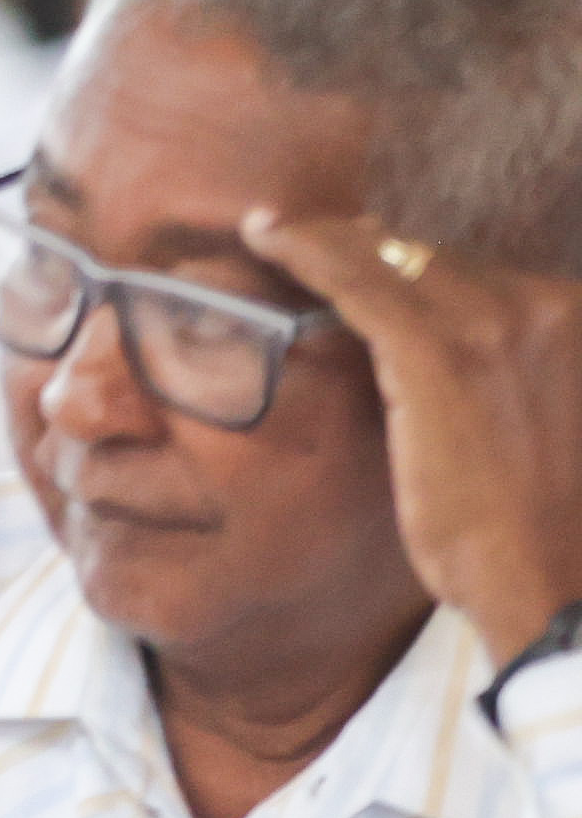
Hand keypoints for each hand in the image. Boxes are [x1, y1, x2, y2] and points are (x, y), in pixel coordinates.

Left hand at [244, 210, 581, 656]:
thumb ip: (515, 383)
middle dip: (370, 250)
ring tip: (274, 231)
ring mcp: (501, 324)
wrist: (558, 586)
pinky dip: (309, 253)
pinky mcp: (441, 355)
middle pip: (439, 261)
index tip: (365, 247)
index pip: (480, 275)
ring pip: (396, 260)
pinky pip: (360, 283)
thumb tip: (464, 372)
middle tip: (306, 237)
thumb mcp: (546, 432)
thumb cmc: (546, 533)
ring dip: (329, 241)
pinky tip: (266, 236)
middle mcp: (550, 306)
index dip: (414, 264)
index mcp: (578, 321)